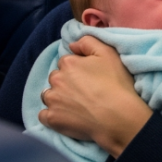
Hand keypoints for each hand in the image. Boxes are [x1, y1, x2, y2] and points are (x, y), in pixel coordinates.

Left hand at [39, 36, 151, 157]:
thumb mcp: (109, 53)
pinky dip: (53, 114)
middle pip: (56, 78)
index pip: (66, 61)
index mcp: (68, 63)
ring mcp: (52, 100)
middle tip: (84, 90)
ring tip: (76, 103)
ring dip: (58, 97)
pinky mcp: (51, 119)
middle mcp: (56, 80)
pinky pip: (44, 115)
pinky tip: (67, 115)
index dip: (78, 67)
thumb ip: (88, 42)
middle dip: (66, 81)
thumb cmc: (116, 83)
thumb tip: (72, 45)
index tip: (90, 76)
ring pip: (49, 95)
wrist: (117, 115)